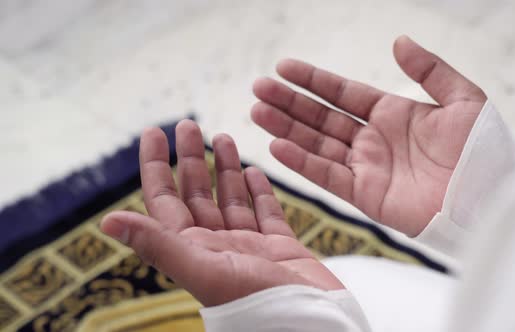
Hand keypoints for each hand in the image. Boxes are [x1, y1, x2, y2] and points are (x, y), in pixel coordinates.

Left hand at [100, 120, 342, 306]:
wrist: (316, 323)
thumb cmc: (260, 304)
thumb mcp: (204, 270)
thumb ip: (159, 245)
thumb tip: (107, 222)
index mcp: (193, 250)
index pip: (165, 201)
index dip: (156, 166)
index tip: (154, 132)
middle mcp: (217, 246)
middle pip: (197, 195)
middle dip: (192, 158)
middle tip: (189, 124)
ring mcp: (249, 246)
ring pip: (230, 199)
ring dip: (224, 168)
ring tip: (223, 137)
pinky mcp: (280, 247)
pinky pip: (265, 212)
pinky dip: (258, 191)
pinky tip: (253, 171)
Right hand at [251, 36, 486, 235]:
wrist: (492, 197)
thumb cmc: (485, 149)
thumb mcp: (463, 100)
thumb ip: (430, 70)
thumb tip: (399, 42)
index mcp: (393, 114)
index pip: (342, 93)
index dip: (313, 80)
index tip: (284, 68)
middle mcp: (374, 139)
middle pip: (321, 117)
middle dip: (289, 103)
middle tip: (259, 88)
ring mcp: (367, 167)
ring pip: (317, 144)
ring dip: (286, 129)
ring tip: (257, 112)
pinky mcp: (366, 196)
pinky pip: (328, 176)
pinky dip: (302, 163)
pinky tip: (278, 147)